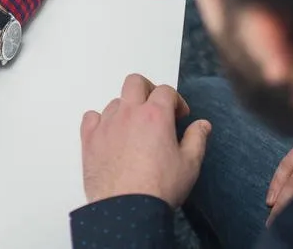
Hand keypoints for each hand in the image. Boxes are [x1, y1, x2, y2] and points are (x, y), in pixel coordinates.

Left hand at [80, 74, 210, 207]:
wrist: (127, 209)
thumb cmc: (158, 188)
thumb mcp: (189, 164)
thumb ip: (197, 139)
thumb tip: (202, 125)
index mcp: (155, 115)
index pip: (165, 90)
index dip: (175, 101)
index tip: (179, 116)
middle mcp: (129, 113)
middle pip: (135, 82)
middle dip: (148, 90)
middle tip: (155, 108)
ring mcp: (107, 124)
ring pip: (116, 101)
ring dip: (127, 109)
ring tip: (136, 130)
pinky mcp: (90, 138)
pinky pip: (92, 117)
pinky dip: (101, 121)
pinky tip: (111, 134)